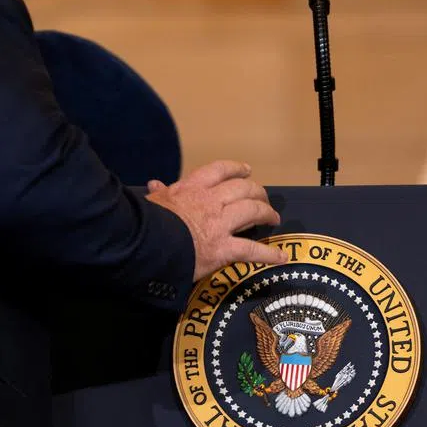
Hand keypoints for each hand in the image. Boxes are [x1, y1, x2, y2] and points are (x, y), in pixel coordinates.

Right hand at [146, 160, 287, 280]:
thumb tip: (155, 183)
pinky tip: (281, 257)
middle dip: (257, 191)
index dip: (236, 168)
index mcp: (191, 188)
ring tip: (273, 217)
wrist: (145, 243)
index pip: (219, 170)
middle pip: (243, 189)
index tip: (246, 170)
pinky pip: (251, 250)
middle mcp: (211, 201)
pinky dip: (269, 254)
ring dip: (266, 212)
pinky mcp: (223, 248)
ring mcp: (220, 224)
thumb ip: (159, 193)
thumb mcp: (151, 202)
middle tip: (263, 198)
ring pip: (252, 210)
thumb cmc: (145, 222)